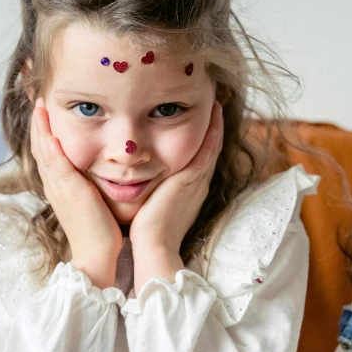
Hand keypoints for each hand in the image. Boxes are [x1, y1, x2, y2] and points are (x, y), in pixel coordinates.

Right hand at [30, 98, 121, 288]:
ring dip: (39, 121)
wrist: (99, 256)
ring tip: (38, 98)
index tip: (47, 103)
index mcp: (62, 184)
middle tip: (36, 92)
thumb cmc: (104, 231)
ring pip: (42, 147)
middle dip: (38, 116)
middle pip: (40, 142)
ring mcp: (58, 185)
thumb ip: (97, 181)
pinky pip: (53, 160)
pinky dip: (48, 140)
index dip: (46, 125)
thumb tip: (111, 165)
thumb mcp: (97, 199)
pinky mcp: (66, 189)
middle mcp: (55, 182)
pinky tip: (47, 123)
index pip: (50, 147)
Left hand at [130, 103, 222, 291]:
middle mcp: (197, 184)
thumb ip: (150, 191)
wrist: (153, 249)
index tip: (200, 120)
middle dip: (212, 127)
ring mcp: (197, 181)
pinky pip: (207, 150)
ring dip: (215, 124)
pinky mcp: (192, 180)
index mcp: (188, 191)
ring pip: (211, 146)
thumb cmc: (146, 234)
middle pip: (209, 149)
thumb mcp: (151, 207)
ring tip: (216, 102)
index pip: (198, 159)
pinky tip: (214, 113)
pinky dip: (213, 131)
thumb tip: (135, 179)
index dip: (202, 139)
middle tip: (213, 104)